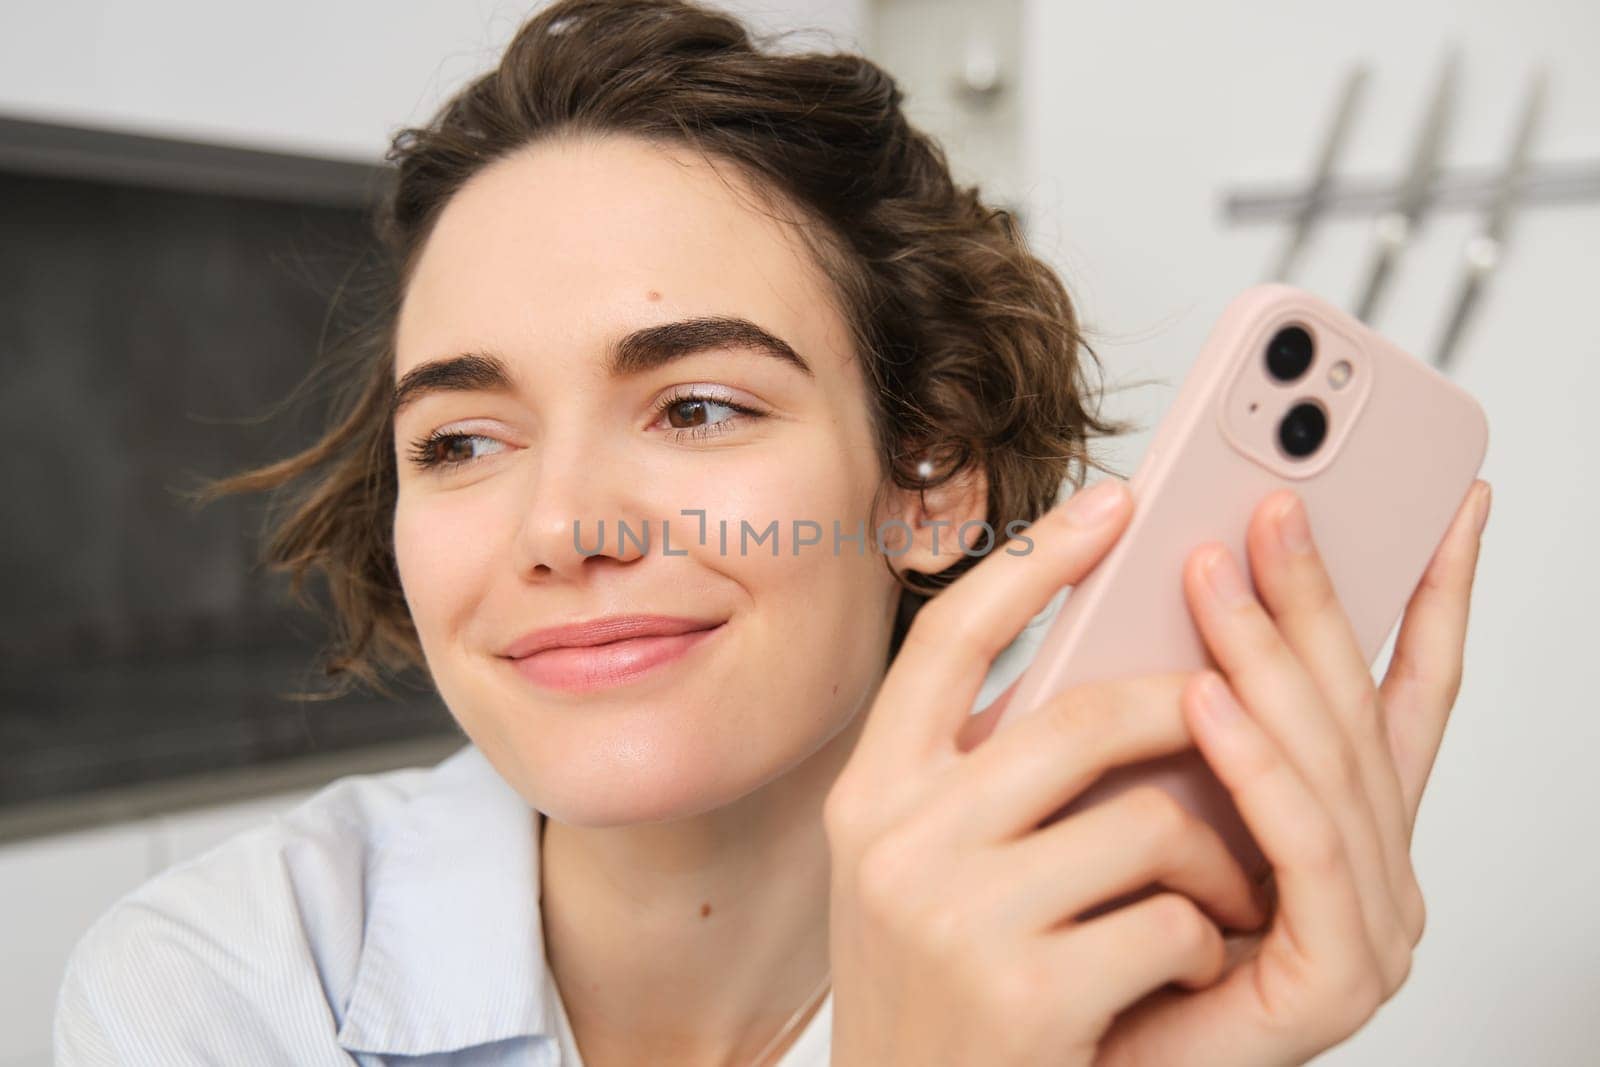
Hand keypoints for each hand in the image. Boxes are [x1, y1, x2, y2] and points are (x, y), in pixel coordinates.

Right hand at [825, 479, 1272, 1066]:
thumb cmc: (942, 992)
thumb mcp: (928, 869)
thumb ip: (982, 774)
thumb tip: (1104, 662)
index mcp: (871, 793)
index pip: (950, 639)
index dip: (1038, 562)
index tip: (1117, 501)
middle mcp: (895, 840)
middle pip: (1082, 716)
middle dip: (1189, 713)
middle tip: (1234, 717)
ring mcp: (952, 915)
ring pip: (1148, 821)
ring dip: (1213, 860)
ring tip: (1212, 895)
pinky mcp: (1023, 992)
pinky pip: (1172, 922)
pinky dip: (1203, 943)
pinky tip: (1175, 972)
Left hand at [1093, 479, 1491, 1066]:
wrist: (1043, 1060)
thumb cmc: (1087, 926)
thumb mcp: (1130, 783)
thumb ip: (1168, 706)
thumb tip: (1164, 578)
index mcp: (1340, 819)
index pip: (1403, 691)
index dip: (1431, 594)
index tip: (1447, 501)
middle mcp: (1374, 867)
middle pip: (1360, 708)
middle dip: (1321, 597)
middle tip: (1274, 498)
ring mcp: (1368, 926)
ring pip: (1331, 767)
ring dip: (1272, 658)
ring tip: (1215, 571)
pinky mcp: (1338, 980)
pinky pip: (1302, 847)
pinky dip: (1256, 766)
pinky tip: (1203, 698)